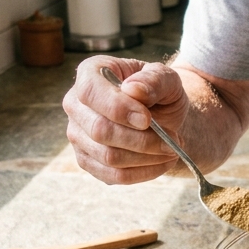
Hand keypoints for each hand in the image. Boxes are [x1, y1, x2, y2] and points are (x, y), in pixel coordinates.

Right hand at [63, 56, 187, 183]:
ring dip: (146, 158)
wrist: (160, 114)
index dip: (118, 108)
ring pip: (108, 156)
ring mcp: (77, 134)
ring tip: (172, 150)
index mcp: (90, 73)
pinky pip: (113, 175)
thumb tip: (134, 89)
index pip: (91, 92)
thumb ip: (155, 79)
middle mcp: (75, 104)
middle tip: (173, 140)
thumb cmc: (159, 91)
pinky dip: (143, 172)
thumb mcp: (167, 78)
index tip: (148, 120)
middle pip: (99, 130)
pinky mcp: (87, 160)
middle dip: (141, 140)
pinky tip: (162, 163)